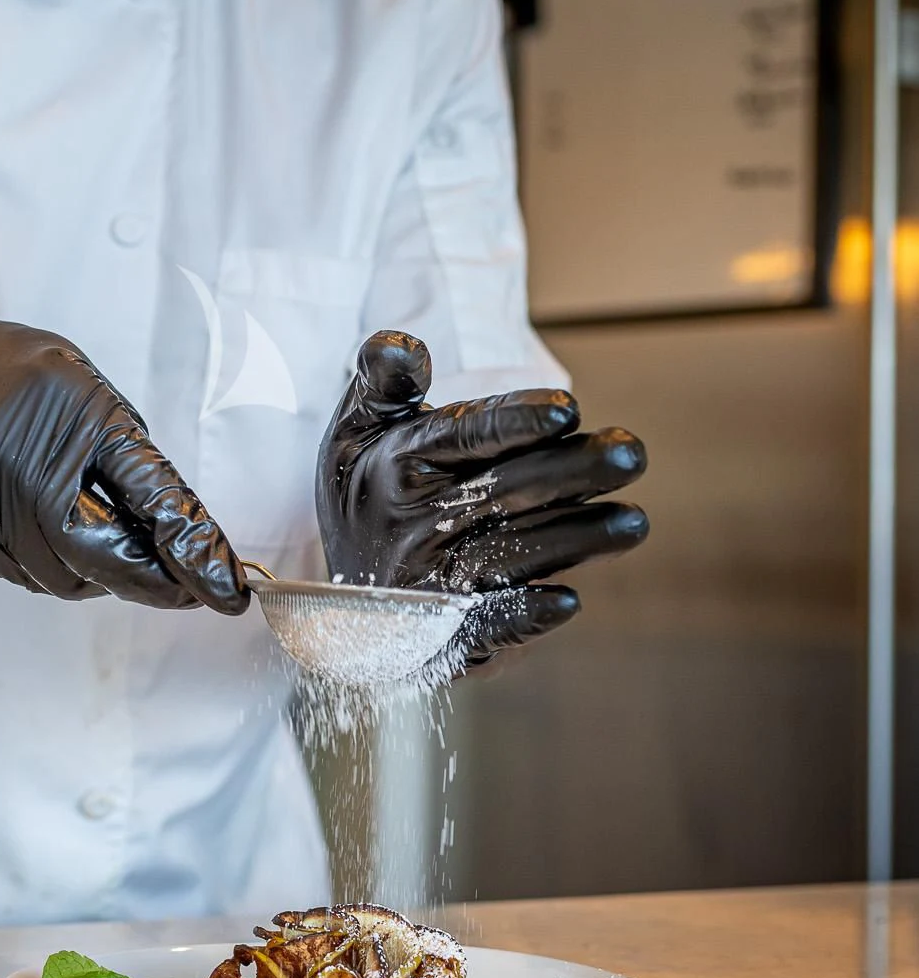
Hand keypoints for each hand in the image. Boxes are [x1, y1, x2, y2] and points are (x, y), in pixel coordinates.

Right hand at [0, 317, 247, 613]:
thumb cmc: (11, 377)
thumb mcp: (89, 396)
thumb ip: (132, 463)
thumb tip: (177, 527)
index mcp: (71, 432)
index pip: (152, 508)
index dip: (197, 555)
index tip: (231, 591)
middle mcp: (25, 483)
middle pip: (106, 566)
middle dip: (155, 581)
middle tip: (189, 585)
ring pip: (66, 580)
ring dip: (103, 573)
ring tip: (107, 534)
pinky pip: (26, 574)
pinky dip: (55, 564)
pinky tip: (53, 529)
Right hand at [316, 330, 646, 658]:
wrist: (344, 596)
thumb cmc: (367, 494)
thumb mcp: (357, 430)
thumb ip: (385, 383)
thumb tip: (407, 346)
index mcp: (397, 465)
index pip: (462, 436)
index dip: (515, 422)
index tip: (568, 408)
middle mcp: (414, 524)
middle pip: (502, 492)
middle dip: (571, 473)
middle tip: (631, 453)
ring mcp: (431, 580)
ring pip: (510, 555)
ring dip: (574, 541)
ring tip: (634, 522)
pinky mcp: (447, 631)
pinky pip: (485, 624)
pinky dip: (522, 616)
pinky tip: (568, 601)